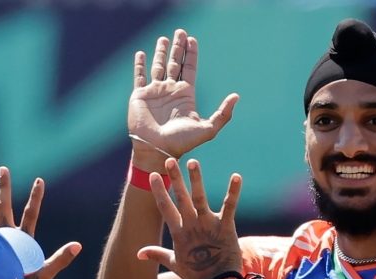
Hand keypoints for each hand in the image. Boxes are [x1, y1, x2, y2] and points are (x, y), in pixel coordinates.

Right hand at [0, 166, 80, 278]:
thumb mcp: (45, 274)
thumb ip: (60, 260)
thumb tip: (78, 245)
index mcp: (24, 239)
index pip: (31, 213)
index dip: (36, 197)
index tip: (40, 180)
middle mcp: (9, 236)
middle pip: (7, 206)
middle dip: (4, 188)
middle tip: (3, 168)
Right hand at [129, 29, 238, 165]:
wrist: (157, 150)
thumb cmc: (181, 142)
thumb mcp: (208, 129)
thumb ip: (223, 114)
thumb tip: (236, 96)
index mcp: (185, 95)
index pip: (189, 68)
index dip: (191, 54)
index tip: (192, 39)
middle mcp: (170, 91)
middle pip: (175, 63)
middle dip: (177, 47)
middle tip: (180, 31)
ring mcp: (155, 92)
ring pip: (158, 66)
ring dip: (160, 52)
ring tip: (163, 38)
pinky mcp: (139, 95)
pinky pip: (139, 76)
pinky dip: (139, 65)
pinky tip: (141, 53)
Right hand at [137, 158, 242, 278]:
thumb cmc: (195, 275)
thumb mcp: (174, 263)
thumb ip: (157, 254)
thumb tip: (138, 253)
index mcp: (178, 233)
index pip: (165, 208)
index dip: (159, 191)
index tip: (153, 175)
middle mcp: (191, 225)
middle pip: (181, 198)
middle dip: (175, 178)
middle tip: (170, 160)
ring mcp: (208, 224)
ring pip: (200, 197)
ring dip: (196, 179)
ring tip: (193, 162)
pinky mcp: (226, 226)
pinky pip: (229, 205)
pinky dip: (233, 191)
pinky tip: (236, 176)